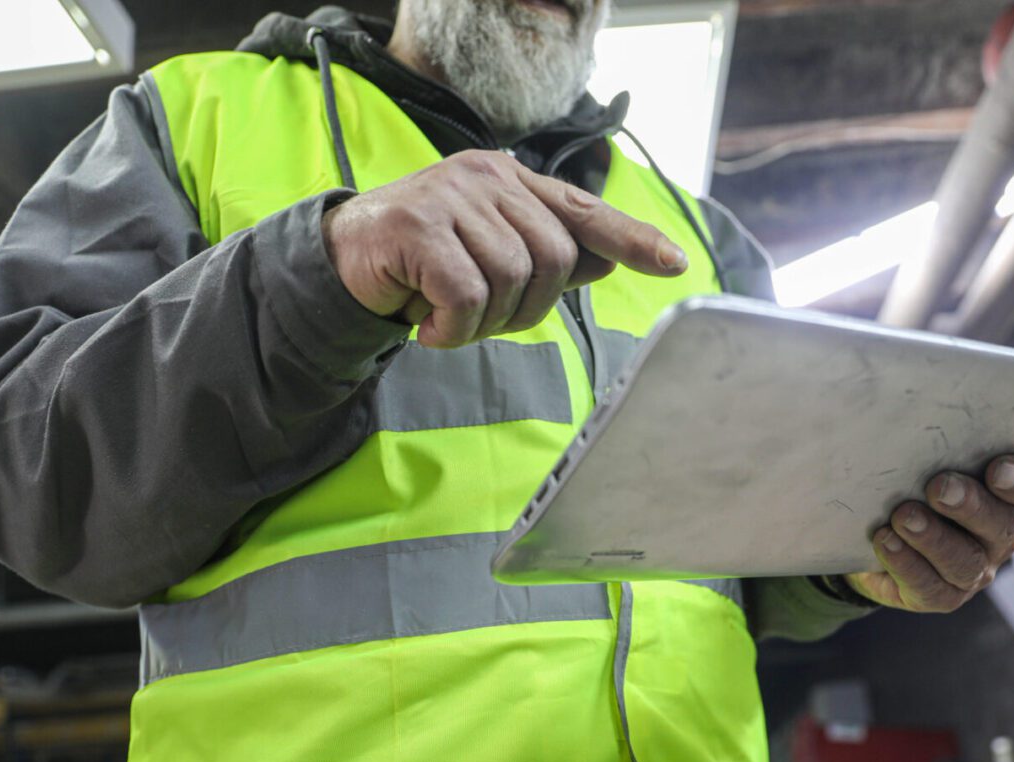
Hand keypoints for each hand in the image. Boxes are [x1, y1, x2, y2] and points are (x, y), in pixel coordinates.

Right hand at [321, 150, 687, 348]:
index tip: (675, 264)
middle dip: (528, 309)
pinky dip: (453, 331)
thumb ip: (542, 255)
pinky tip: (427, 328)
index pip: (583, 210)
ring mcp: (451, 198)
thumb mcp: (486, 257)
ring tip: (448, 320)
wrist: (338, 264)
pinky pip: (468, 298)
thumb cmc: (419, 264)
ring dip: (485, 323)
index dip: (631, 238)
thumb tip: (606, 261)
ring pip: (513, 280)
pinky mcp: (418, 228)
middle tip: (482, 321)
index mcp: (509, 180)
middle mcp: (486, 178)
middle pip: (554, 259)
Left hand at [845, 440, 1013, 611]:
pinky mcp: (940, 596)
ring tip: (903, 517)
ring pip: (964, 560)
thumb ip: (975, 437)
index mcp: (1011, 498)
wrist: (874, 531)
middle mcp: (999, 537)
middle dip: (970, 505)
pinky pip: (929, 586)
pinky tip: (886, 541)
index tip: (996, 469)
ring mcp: (973, 571)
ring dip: (933, 538)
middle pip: (1001, 525)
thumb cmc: (917, 482)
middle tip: (937, 487)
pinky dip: (906, 563)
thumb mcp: (941, 454)